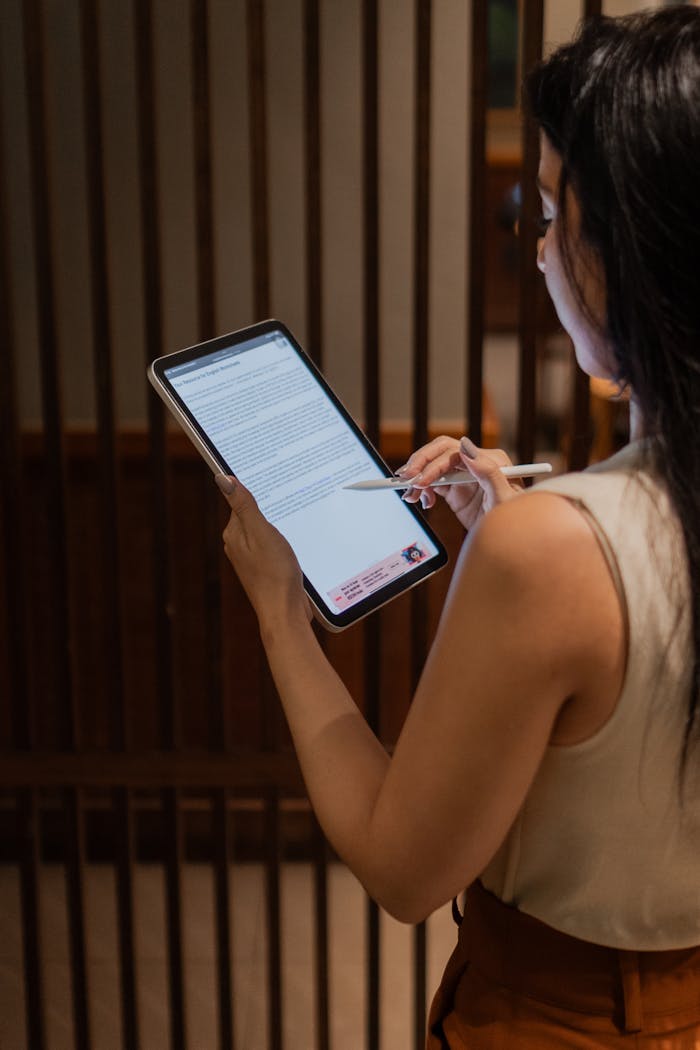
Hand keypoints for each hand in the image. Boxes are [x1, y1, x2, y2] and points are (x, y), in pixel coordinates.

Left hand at [215, 475, 310, 625]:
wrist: (285, 612)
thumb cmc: (274, 574)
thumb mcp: (261, 533)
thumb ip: (244, 505)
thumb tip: (222, 478)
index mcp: (234, 534)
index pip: (241, 501)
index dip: (257, 490)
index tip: (274, 480)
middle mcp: (239, 545)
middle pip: (254, 515)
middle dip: (270, 507)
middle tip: (290, 497)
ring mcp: (252, 558)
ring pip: (265, 531)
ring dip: (279, 525)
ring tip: (296, 519)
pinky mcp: (265, 568)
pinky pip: (273, 545)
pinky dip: (284, 540)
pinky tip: (296, 542)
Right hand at [398, 436, 520, 529]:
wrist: (511, 543)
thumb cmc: (515, 522)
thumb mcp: (504, 499)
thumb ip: (488, 472)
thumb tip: (466, 447)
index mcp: (491, 461)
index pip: (455, 452)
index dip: (434, 464)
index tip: (420, 481)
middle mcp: (476, 464)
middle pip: (440, 453)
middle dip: (420, 465)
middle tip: (405, 480)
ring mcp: (465, 476)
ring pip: (434, 466)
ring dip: (418, 478)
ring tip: (410, 495)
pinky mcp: (456, 489)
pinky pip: (434, 482)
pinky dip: (423, 489)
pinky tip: (422, 501)